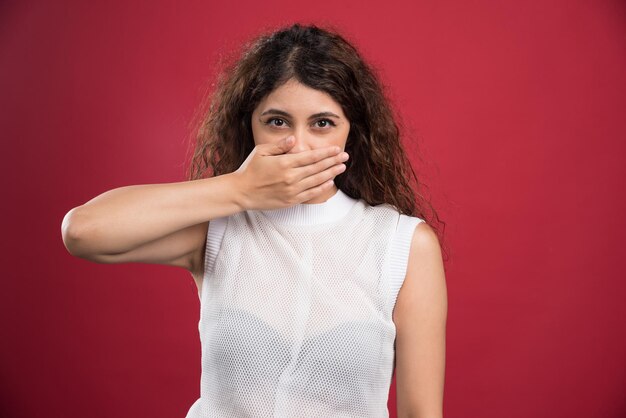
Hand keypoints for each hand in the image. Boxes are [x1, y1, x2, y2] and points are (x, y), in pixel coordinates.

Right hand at [232, 135, 348, 210]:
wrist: (242, 192)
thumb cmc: (250, 169)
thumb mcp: (261, 152)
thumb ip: (279, 146)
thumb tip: (293, 139)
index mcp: (285, 163)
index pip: (311, 156)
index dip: (326, 153)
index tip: (336, 149)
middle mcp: (291, 177)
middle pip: (317, 168)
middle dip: (333, 161)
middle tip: (345, 156)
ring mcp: (292, 190)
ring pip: (317, 181)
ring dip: (331, 173)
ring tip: (342, 167)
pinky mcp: (291, 200)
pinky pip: (311, 194)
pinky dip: (322, 188)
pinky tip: (330, 182)